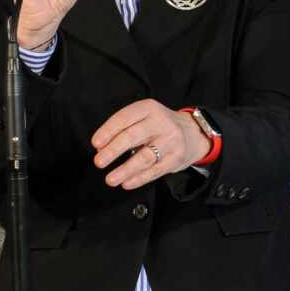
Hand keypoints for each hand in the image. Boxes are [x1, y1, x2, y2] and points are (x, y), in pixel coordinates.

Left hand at [91, 99, 211, 189]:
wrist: (193, 133)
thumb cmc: (160, 126)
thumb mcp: (145, 117)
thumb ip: (125, 128)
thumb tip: (101, 148)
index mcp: (149, 108)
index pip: (125, 118)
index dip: (108, 131)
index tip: (96, 143)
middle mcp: (161, 123)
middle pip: (133, 136)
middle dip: (113, 150)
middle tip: (99, 161)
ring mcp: (170, 141)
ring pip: (144, 157)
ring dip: (125, 169)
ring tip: (110, 178)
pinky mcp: (176, 158)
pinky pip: (155, 170)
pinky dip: (139, 178)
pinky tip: (127, 182)